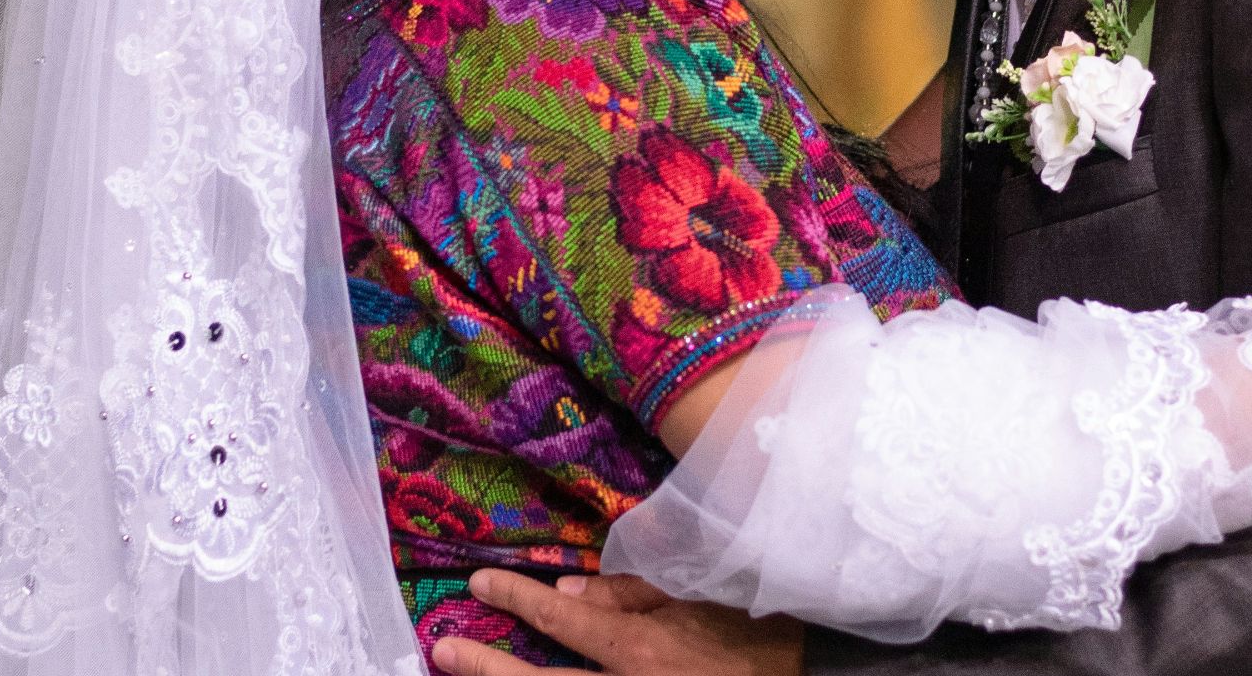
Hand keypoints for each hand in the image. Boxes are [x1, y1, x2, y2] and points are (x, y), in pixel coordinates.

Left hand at [429, 569, 802, 675]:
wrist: (808, 675)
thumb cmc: (755, 629)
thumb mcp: (700, 596)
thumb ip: (634, 594)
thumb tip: (570, 593)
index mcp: (642, 653)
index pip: (565, 626)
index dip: (519, 601)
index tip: (480, 584)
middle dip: (488, 668)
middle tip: (443, 649)